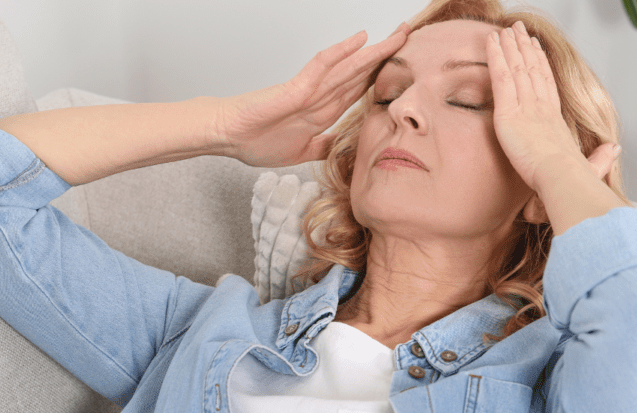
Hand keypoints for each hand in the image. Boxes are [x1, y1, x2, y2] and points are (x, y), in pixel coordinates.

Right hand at [215, 24, 410, 167]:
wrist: (227, 137)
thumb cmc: (255, 140)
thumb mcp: (301, 152)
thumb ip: (323, 146)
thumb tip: (342, 147)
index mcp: (323, 112)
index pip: (358, 90)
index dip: (381, 78)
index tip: (403, 70)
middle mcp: (320, 97)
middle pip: (360, 73)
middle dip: (386, 58)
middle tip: (408, 38)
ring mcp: (309, 91)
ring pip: (348, 67)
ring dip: (373, 52)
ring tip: (398, 36)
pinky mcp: (295, 89)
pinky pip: (321, 67)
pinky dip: (340, 53)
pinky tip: (358, 40)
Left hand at [486, 22, 616, 191]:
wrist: (563, 177)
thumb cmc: (574, 178)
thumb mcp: (591, 166)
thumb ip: (601, 158)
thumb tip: (615, 150)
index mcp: (556, 119)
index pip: (547, 84)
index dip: (541, 63)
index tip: (537, 48)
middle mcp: (541, 108)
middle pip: (531, 69)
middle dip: (524, 47)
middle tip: (518, 30)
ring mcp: (525, 107)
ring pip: (516, 68)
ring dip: (509, 46)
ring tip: (503, 30)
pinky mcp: (508, 113)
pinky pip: (500, 78)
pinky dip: (495, 58)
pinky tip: (490, 42)